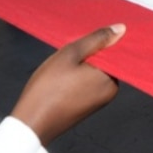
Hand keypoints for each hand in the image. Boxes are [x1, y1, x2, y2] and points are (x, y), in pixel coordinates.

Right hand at [11, 24, 125, 144]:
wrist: (31, 123)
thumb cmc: (48, 88)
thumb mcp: (70, 54)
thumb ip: (97, 39)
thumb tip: (121, 29)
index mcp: (110, 79)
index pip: (116, 50)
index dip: (101, 38)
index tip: (85, 35)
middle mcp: (110, 91)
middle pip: (105, 60)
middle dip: (90, 51)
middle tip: (69, 50)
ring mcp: (99, 100)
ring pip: (95, 70)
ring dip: (82, 62)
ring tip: (63, 63)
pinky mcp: (87, 105)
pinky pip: (88, 82)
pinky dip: (79, 74)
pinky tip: (62, 75)